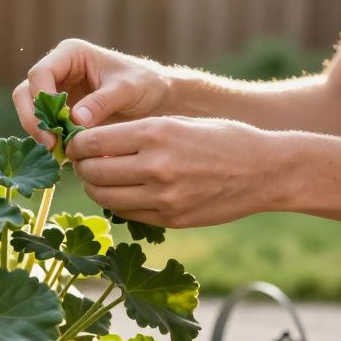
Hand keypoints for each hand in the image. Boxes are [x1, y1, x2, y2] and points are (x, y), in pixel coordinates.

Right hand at [13, 39, 175, 148]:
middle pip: (26, 92)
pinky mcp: (59, 113)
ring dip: (38, 131)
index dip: (40, 98)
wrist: (156, 99)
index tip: (55, 125)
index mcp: (70, 54)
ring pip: (29, 110)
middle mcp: (58, 70)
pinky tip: (63, 155)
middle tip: (49, 144)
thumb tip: (74, 120)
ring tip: (56, 152)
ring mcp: (56, 92)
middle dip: (32, 118)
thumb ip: (102, 102)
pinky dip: (49, 140)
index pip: (41, 73)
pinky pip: (43, 125)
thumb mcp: (127, 90)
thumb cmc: (145, 84)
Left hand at [68, 116, 291, 227]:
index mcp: (156, 132)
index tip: (75, 143)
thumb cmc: (221, 139)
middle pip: (93, 171)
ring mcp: (163, 197)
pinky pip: (127, 213)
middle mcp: (156, 165)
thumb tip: (93, 143)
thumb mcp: (179, 122)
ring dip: (95, 187)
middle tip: (82, 162)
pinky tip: (122, 192)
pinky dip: (117, 203)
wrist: (266, 171)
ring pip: (105, 196)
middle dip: (81, 167)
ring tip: (99, 178)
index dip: (76, 144)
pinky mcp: (170, 218)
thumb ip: (137, 133)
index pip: (93, 142)